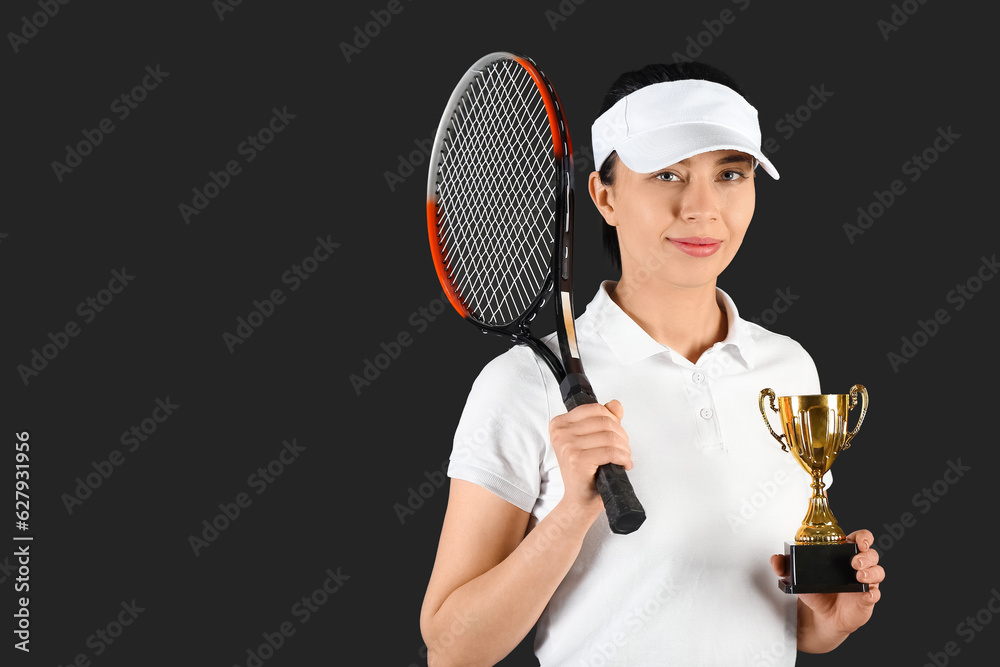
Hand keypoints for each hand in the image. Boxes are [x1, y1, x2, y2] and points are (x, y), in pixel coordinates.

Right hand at [548, 400, 630, 515]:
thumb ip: (603, 419)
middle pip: (604, 421)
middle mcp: (560, 433)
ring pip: (610, 437)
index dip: (612, 420)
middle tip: (623, 449)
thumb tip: (615, 405)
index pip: (594, 409)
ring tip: (624, 458)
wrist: (579, 500)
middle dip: (621, 436)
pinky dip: (623, 458)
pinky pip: (610, 451)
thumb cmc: (585, 472)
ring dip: (624, 449)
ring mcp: (567, 446)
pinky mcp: (577, 460)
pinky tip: (624, 464)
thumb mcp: (593, 440)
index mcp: (559, 424)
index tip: (616, 433)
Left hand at [769, 529, 883, 651]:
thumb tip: (775, 559)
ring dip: (871, 572)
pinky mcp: (866, 599)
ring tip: (858, 575)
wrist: (821, 616)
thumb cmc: (816, 592)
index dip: (864, 537)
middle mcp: (857, 567)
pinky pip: (875, 594)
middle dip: (866, 555)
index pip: (861, 539)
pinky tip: (866, 593)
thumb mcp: (799, 578)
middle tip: (854, 562)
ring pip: (878, 572)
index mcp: (843, 555)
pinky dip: (872, 592)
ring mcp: (864, 582)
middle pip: (872, 554)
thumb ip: (785, 567)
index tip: (859, 540)